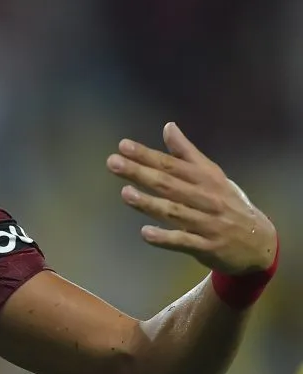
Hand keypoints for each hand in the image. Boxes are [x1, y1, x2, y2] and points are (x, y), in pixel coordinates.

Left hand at [106, 122, 276, 275]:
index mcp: (206, 179)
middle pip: (169, 184)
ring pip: (174, 212)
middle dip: (140, 173)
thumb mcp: (212, 176)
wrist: (260, 243)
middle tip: (113, 162)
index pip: (171, 164)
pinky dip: (165, 238)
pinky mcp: (207, 247)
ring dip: (149, 203)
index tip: (123, 145)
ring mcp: (207, 223)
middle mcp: (206, 198)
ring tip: (125, 193)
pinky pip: (183, 242)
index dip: (147, 155)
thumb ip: (187, 153)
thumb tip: (168, 126)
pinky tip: (145, 233)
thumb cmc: (228, 203)